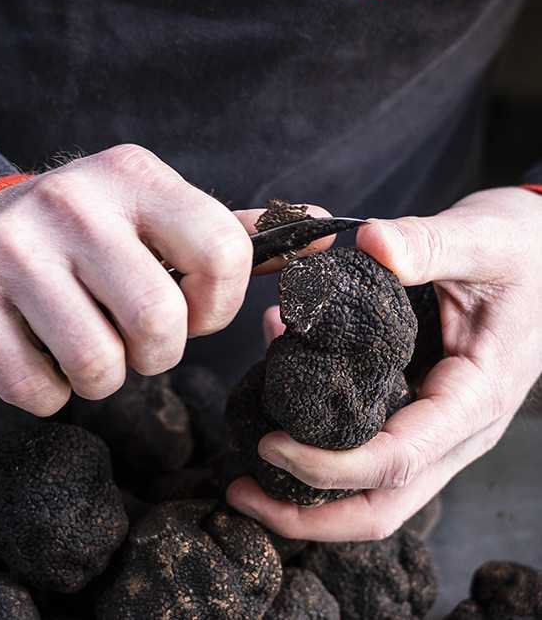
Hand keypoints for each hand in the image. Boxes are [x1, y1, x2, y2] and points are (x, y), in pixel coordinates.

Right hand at [0, 144, 328, 414]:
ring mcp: (12, 246)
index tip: (193, 313)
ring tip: (85, 346)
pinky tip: (37, 355)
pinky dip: (47, 392)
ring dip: (100, 379)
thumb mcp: (155, 217)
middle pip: (160, 323)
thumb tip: (324, 233)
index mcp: (134, 174)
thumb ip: (235, 232)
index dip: (218, 307)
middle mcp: (73, 200)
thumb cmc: (87, 236)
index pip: (224, 252)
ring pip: (98, 365)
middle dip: (155, 354)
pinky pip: (36, 388)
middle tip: (133, 339)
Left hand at [227, 187, 541, 540]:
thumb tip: (372, 244)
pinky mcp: (417, 407)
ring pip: (372, 489)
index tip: (271, 443)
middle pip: (382, 506)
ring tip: (246, 445)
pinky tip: (277, 376)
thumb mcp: (481, 240)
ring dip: (307, 484)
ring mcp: (436, 425)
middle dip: (308, 514)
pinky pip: (367, 442)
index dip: (330, 467)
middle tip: (239, 490)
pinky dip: (317, 431)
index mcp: (474, 397)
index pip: (398, 461)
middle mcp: (456, 429)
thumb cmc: (519, 251)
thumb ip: (429, 243)